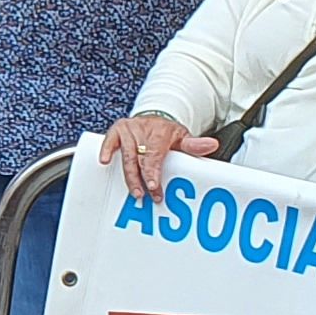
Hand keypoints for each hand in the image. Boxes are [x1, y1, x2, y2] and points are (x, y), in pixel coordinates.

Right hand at [101, 113, 217, 198]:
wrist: (153, 119)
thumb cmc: (166, 133)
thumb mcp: (182, 137)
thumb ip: (194, 144)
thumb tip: (212, 145)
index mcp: (159, 132)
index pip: (154, 154)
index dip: (152, 171)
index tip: (154, 186)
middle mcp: (141, 130)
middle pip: (138, 157)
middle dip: (140, 178)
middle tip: (144, 195)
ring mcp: (128, 131)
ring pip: (124, 155)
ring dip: (128, 175)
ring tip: (134, 191)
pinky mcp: (116, 132)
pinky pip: (108, 142)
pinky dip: (105, 151)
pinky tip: (103, 162)